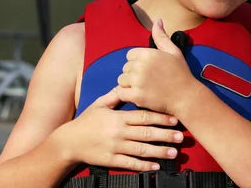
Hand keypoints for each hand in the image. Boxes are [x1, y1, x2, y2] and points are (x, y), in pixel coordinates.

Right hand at [62, 87, 183, 170]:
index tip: (175, 119)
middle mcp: (119, 133)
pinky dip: (144, 166)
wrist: (68, 142)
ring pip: (141, 150)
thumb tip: (127, 84)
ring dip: (159, 151)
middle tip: (181, 137)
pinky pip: (130, 164)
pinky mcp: (111, 160)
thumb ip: (115, 96)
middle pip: (146, 133)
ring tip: (174, 152)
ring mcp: (115, 147)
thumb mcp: (99, 105)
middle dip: (165, 135)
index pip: (143, 116)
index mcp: (118, 118)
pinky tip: (155, 166)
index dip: (160, 117)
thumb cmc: (86, 121)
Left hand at [116, 19, 200, 116]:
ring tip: (143, 88)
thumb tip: (157, 20)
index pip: (130, 55)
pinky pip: (121, 93)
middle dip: (133, 73)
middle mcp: (141, 66)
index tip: (148, 69)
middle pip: (125, 67)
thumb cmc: (180, 73)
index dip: (137, 62)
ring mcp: (137, 81)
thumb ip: (161, 36)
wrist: (185, 96)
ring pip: (121, 80)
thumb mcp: (173, 51)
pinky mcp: (136, 96)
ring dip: (129, 85)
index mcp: (148, 53)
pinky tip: (139, 95)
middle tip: (147, 79)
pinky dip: (127, 95)